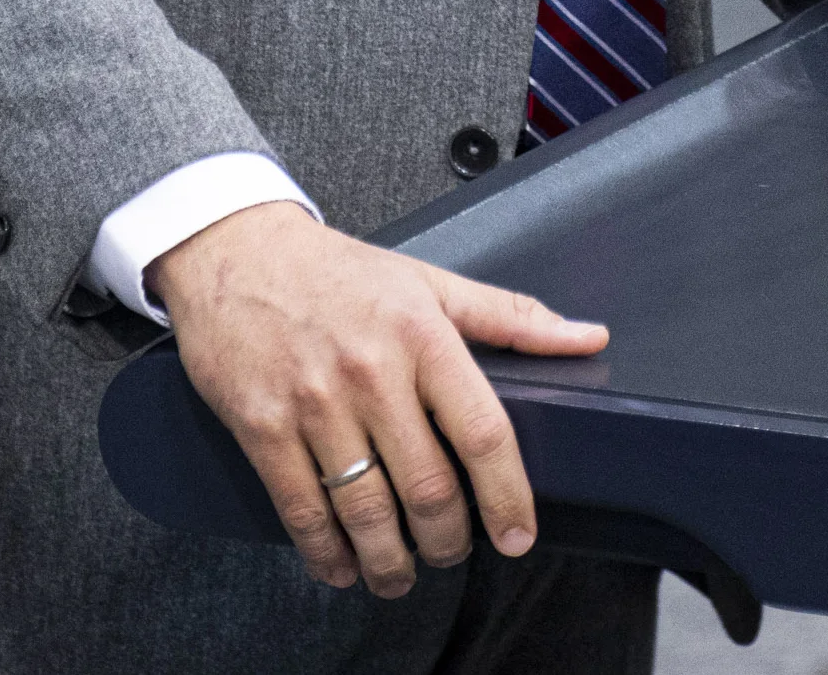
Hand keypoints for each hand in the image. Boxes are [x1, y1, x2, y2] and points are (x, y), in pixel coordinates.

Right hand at [151, 200, 606, 596]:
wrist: (239, 254)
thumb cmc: (340, 272)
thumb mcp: (431, 282)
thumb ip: (511, 316)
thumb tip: (589, 337)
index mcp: (423, 335)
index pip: (482, 431)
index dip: (507, 495)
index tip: (517, 535)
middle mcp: (372, 373)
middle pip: (427, 485)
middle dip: (448, 540)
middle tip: (454, 553)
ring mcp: (314, 404)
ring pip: (366, 510)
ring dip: (390, 560)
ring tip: (401, 574)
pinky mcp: (262, 428)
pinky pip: (301, 509)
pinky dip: (326, 551)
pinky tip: (342, 566)